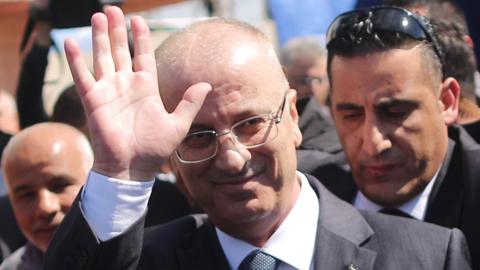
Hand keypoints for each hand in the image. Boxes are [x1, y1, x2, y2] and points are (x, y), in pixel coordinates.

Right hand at [64, 6, 210, 180]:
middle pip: (120, 50)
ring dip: (100, 37)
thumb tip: (206, 84)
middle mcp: (126, 85)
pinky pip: (83, 76)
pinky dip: (76, 60)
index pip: (143, 55)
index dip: (140, 37)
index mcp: (146, 87)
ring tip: (98, 16)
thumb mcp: (178, 124)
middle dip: (117, 30)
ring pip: (103, 57)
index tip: (138, 19)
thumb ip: (189, 103)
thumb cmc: (154, 150)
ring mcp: (108, 91)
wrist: (132, 169)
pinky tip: (71, 42)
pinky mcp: (93, 100)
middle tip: (113, 9)